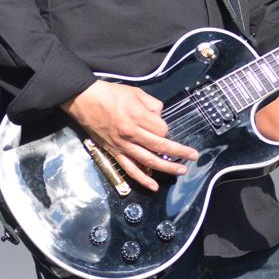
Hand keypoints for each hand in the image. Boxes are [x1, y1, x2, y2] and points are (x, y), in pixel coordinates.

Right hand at [62, 80, 197, 191]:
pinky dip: (142, 179)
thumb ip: (152, 104)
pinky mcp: (114, 152)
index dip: (166, 129)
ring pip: (148, 161)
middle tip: (194, 156)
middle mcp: (132, 133)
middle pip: (160, 146)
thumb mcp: (136, 92)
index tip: (162, 125)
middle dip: (179, 152)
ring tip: (181, 171)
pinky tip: (153, 186)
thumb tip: (160, 116)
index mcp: (138, 117)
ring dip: (166, 167)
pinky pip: (130, 169)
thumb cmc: (111, 94)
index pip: (162, 129)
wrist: (84, 100)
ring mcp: (122, 145)